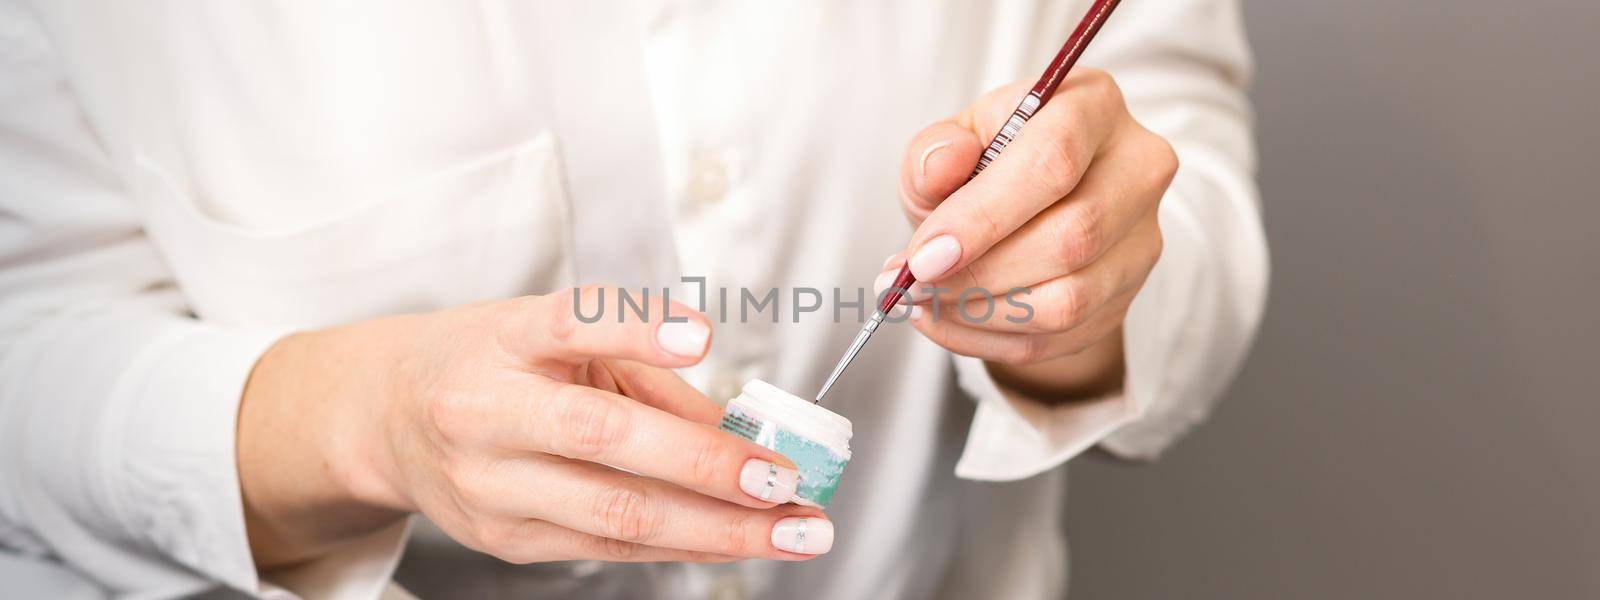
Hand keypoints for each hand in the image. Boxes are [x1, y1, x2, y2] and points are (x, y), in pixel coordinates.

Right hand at [239, 286, 829, 567]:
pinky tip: (741, 541)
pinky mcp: (504, 539)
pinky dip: (686, 545)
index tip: (702, 335)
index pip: (569, 323)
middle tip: (783, 479)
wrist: (386, 417)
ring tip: (793, 530)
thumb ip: (645, 371)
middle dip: (705, 466)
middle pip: (602, 440)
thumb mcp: (554, 335)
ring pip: (615, 515)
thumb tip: (741, 426)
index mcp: (502, 339)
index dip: (636, 329)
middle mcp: (486, 412)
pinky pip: (610, 548)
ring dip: (718, 530)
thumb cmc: (490, 362)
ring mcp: (491, 486)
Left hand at [881, 69, 1176, 398]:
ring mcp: (1142, 236)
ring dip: (982, 313)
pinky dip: (992, 340)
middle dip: (979, 274)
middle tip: (914, 285)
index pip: (1053, 160)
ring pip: (1071, 299)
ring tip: (925, 302)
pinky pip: (1061, 337)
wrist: (1019, 212)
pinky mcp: (1128, 293)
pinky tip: (950, 321)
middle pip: (1073, 236)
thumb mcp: (947, 144)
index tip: (924, 258)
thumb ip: (934, 151)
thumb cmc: (983, 167)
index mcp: (1091, 105)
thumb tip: (942, 165)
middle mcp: (1136, 167)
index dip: (984, 216)